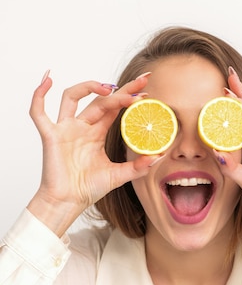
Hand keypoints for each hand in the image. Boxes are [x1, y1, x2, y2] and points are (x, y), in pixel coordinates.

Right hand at [26, 73, 156, 235]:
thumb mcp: (119, 175)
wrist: (68, 203)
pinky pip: (39, 113)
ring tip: (110, 87)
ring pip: (72, 97)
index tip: (147, 91)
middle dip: (121, 89)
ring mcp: (65, 129)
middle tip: (142, 82)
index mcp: (97, 132)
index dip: (129, 97)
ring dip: (89, 87)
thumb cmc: (88, 188)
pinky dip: (39, 96)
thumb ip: (138, 166)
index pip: (114, 108)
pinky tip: (46, 81)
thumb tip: (159, 156)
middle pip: (100, 99)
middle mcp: (81, 126)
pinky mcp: (50, 136)